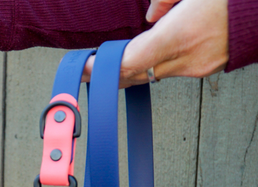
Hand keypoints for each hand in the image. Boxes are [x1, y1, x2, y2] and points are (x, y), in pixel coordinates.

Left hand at [82, 0, 228, 87]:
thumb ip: (165, 0)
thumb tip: (148, 19)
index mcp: (179, 34)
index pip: (130, 61)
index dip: (104, 68)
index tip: (86, 67)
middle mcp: (186, 58)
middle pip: (137, 75)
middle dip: (110, 74)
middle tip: (89, 72)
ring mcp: (196, 68)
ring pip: (152, 75)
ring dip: (130, 71)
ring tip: (109, 67)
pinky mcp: (204, 70)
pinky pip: (169, 72)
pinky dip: (153, 67)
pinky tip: (144, 60)